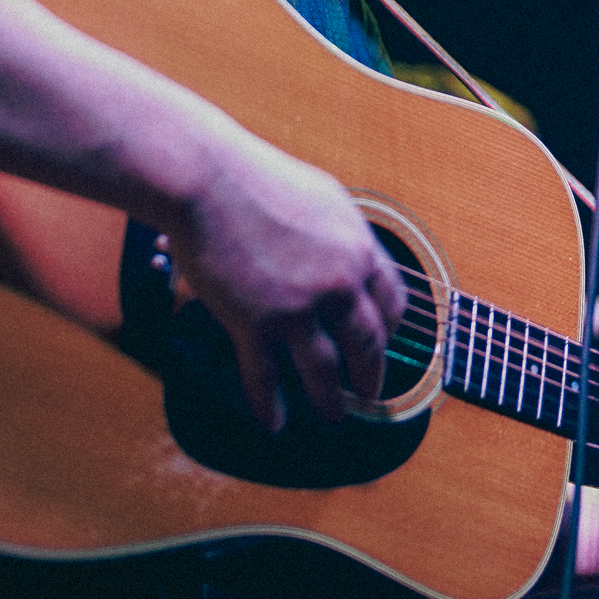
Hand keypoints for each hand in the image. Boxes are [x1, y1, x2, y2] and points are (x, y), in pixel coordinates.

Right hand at [161, 121, 407, 428]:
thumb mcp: (321, 196)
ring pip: (324, 371)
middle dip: (370, 375)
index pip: (393, 302)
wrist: (205, 179)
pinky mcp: (254, 323)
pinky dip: (269, 404)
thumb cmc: (254, 176)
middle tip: (369, 394)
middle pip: (368, 344)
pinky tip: (273, 422)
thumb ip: (341, 233)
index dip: (391, 329)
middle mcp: (337, 283)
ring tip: (331, 418)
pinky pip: (266, 377)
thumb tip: (350, 250)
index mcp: (358, 248)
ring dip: (328, 401)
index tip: (384, 344)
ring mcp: (297, 307)